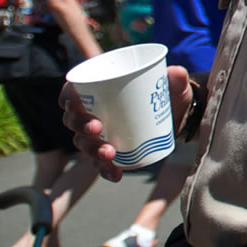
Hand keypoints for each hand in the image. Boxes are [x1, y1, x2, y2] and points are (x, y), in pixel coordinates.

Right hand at [61, 65, 192, 181]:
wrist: (178, 118)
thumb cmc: (167, 94)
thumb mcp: (174, 86)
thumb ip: (177, 78)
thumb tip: (176, 72)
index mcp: (99, 90)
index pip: (71, 92)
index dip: (67, 98)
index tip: (76, 104)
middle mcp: (92, 113)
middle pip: (73, 120)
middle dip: (80, 125)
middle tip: (96, 128)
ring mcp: (99, 135)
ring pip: (84, 143)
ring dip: (92, 149)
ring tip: (109, 153)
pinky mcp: (110, 152)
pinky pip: (101, 164)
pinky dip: (106, 170)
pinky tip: (116, 174)